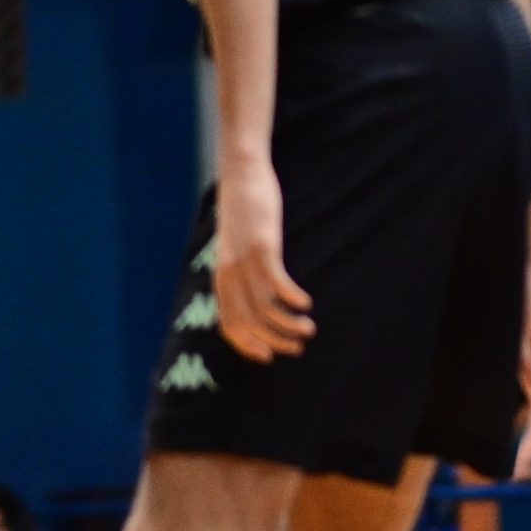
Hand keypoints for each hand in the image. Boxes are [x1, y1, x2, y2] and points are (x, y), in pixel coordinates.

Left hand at [213, 160, 313, 363]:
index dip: (248, 346)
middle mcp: (229, 274)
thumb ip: (241, 269)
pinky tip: (306, 302)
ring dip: (288, 324)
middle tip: (298, 346)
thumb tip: (257, 293)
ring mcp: (244, 261)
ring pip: (264, 308)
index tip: (270, 356)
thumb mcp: (237, 245)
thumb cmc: (244, 211)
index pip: (229, 325)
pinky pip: (276, 283)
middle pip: (250, 322)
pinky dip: (292, 298)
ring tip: (308, 328)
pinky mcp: (261, 247)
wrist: (241, 173)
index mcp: (222, 277)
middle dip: (274, 341)